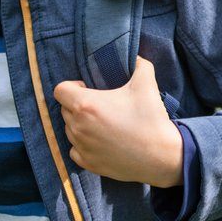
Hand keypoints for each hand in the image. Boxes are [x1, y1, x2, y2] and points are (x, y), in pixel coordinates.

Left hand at [54, 57, 182, 187]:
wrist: (161, 156)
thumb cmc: (151, 119)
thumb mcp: (146, 83)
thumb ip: (138, 63)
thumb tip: (134, 57)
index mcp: (86, 105)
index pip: (60, 90)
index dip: (72, 86)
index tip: (88, 88)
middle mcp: (78, 127)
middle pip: (64, 109)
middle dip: (77, 104)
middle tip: (99, 104)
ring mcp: (81, 147)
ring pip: (69, 130)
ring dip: (80, 124)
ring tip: (102, 122)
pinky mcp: (88, 164)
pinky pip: (75, 149)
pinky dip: (83, 144)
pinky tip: (101, 140)